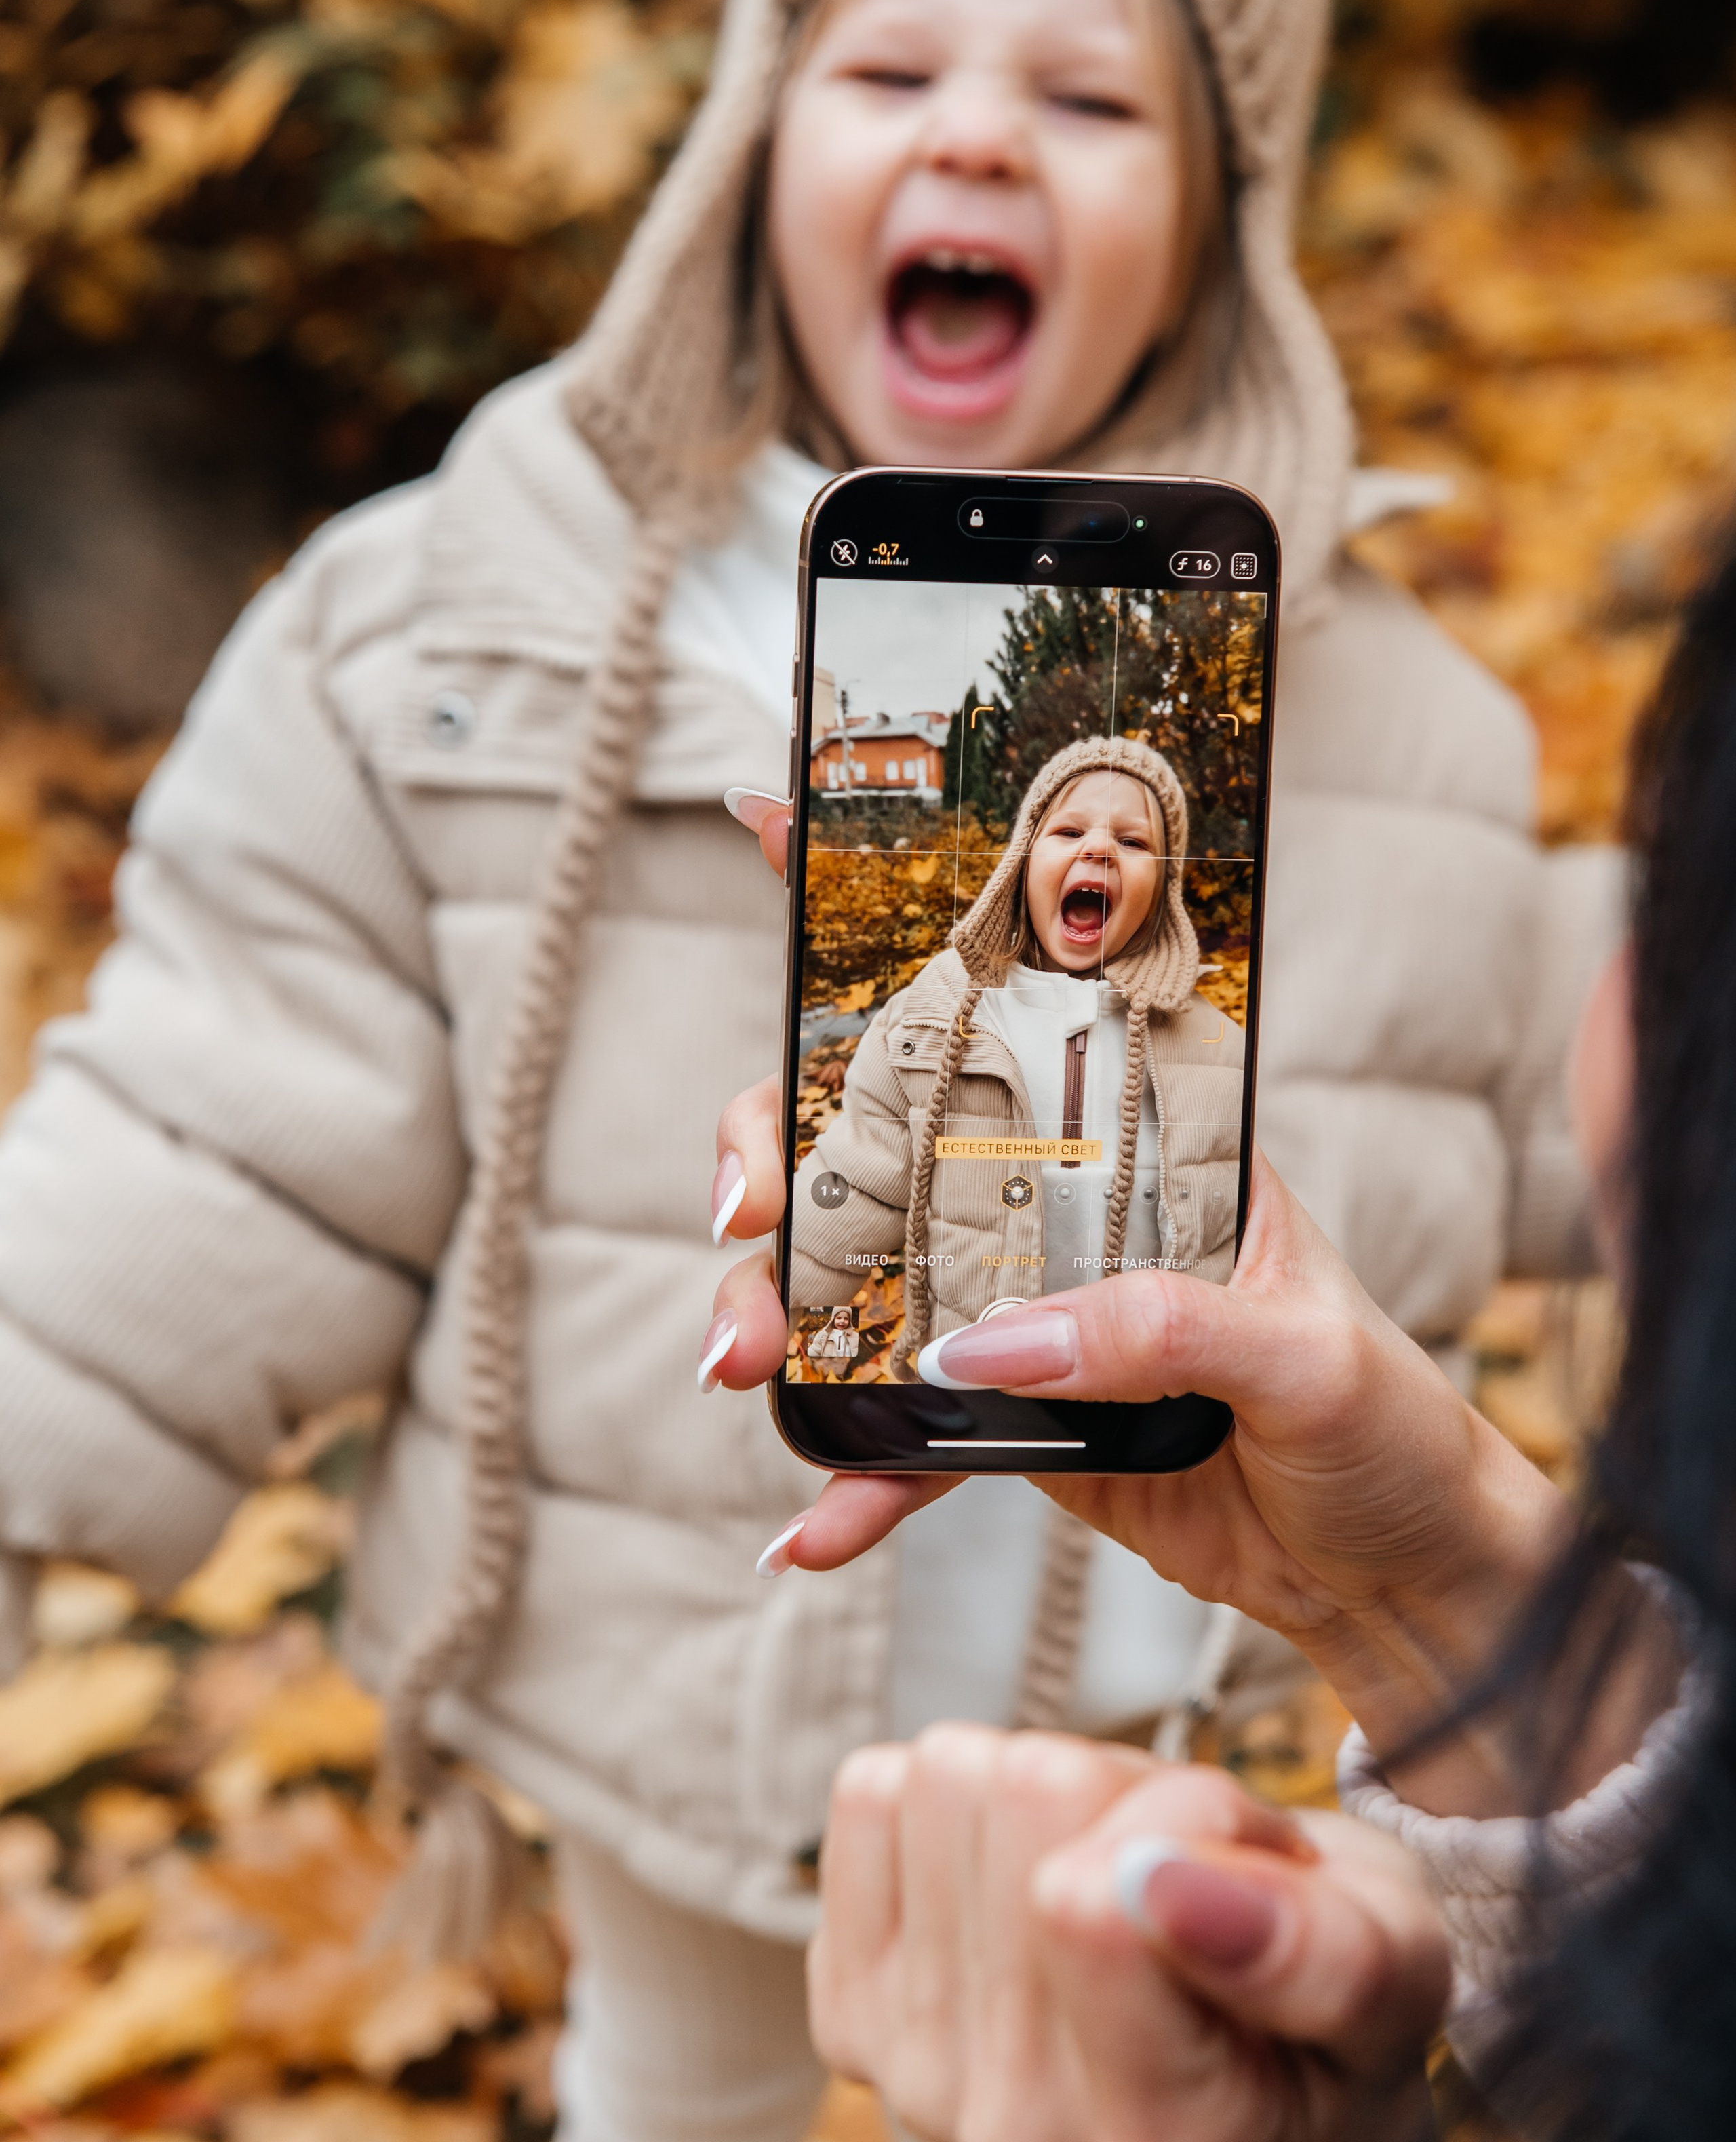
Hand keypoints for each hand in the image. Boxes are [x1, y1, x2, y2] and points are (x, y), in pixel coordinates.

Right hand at [706, 801, 1674, 1816]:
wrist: (1390, 1568)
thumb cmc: (1381, 1422)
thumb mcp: (1301, 1351)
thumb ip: (1158, 1330)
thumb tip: (993, 1342)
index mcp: (1147, 1134)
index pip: (1019, 993)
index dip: (897, 910)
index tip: (777, 819)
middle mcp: (1065, 1199)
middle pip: (882, 1134)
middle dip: (782, 1157)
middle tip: (743, 1214)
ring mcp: (1024, 1306)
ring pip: (861, 1279)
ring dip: (780, 1315)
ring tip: (741, 1367)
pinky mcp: (1012, 1417)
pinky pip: (904, 1440)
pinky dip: (854, 1481)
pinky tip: (808, 1529)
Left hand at [811, 1727, 1446, 2141]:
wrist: (1241, 2111)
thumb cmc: (1329, 2028)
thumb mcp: (1398, 1977)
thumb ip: (1317, 1949)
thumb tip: (1154, 1879)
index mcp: (1157, 2140)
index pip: (1080, 1897)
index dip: (1194, 1817)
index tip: (1252, 1870)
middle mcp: (1012, 2132)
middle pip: (1024, 1789)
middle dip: (1129, 1794)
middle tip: (1189, 1881)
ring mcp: (915, 2077)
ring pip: (951, 1776)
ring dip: (1050, 1801)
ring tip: (1119, 1889)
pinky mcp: (851, 2015)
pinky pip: (874, 1795)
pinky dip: (957, 1810)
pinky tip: (1025, 1893)